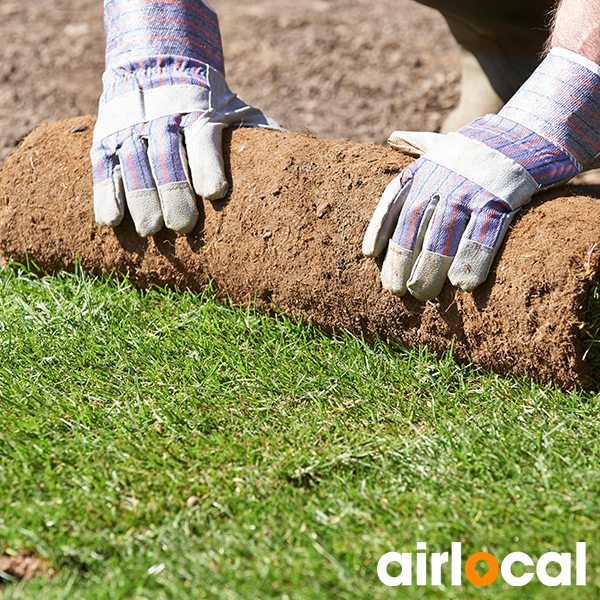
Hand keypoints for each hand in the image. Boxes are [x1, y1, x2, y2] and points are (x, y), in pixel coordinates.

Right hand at [91, 0, 279, 236]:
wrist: (156, 61)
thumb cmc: (207, 101)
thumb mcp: (234, 109)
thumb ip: (259, 133)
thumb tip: (298, 158)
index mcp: (199, 114)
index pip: (203, 141)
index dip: (208, 166)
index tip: (214, 194)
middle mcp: (163, 120)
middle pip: (167, 159)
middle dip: (174, 194)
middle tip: (182, 227)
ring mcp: (132, 128)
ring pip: (134, 166)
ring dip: (142, 200)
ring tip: (152, 230)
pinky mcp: (108, 138)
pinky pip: (104, 168)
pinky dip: (106, 194)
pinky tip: (112, 221)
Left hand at [363, 48, 599, 299]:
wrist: (531, 134)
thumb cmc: (480, 148)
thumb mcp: (446, 142)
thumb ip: (418, 145)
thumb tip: (394, 137)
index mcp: (426, 166)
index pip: (393, 196)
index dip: (380, 226)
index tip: (368, 254)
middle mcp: (444, 176)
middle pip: (414, 222)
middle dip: (402, 257)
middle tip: (396, 289)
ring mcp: (472, 187)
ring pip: (444, 232)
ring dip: (430, 267)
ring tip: (421, 294)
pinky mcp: (503, 197)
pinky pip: (484, 233)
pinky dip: (472, 259)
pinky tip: (463, 284)